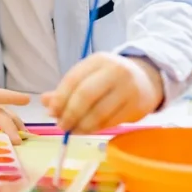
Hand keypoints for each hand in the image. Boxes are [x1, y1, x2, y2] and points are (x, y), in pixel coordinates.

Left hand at [41, 53, 162, 132]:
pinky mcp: (137, 106)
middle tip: (61, 126)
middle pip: (86, 95)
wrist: (147, 79)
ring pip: (99, 111)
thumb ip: (65, 89)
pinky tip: (87, 130)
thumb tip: (44, 102)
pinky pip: (111, 121)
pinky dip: (96, 128)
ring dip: (82, 125)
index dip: (60, 98)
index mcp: (98, 60)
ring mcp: (128, 88)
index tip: (51, 112)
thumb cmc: (109, 79)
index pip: (73, 79)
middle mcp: (114, 71)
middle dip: (70, 113)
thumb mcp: (88, 76)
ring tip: (73, 131)